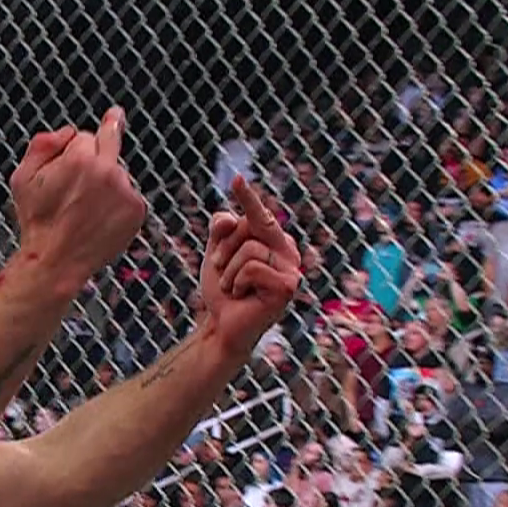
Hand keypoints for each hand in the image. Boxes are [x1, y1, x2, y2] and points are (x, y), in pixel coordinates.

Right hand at [10, 108, 145, 283]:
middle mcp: (107, 172)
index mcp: (79, 159)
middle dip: (109, 133)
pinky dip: (117, 202)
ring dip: (106, 181)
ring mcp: (125, 191)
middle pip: (110, 142)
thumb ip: (42, 144)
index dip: (73, 148)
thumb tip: (67, 132)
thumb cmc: (38, 223)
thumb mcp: (22, 178)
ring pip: (117, 172)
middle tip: (115, 117)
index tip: (94, 130)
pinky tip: (98, 217)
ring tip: (84, 207)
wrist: (56, 261)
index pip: (84, 135)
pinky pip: (128, 194)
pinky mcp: (136, 210)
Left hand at [199, 178, 302, 351]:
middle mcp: (287, 251)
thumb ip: (221, 230)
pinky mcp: (287, 287)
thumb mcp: (216, 253)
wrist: (222, 327)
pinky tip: (243, 296)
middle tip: (222, 271)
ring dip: (230, 271)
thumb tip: (231, 217)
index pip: (258, 214)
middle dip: (224, 248)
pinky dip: (238, 282)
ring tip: (234, 288)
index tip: (236, 179)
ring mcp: (291, 269)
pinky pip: (252, 268)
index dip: (247, 198)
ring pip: (249, 249)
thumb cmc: (223, 291)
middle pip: (249, 227)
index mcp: (273, 240)